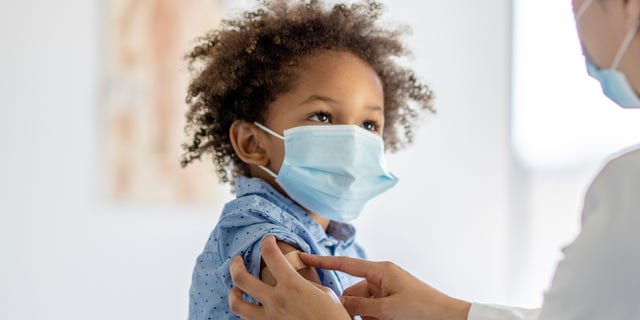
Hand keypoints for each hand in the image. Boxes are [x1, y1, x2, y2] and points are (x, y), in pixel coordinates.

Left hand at [228, 236, 349, 319]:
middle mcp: (276, 301)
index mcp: (292, 286)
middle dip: (235, 265)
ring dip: (233, 293)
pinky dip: (245, 312)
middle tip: (237, 260)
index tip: (268, 240)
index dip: (267, 242)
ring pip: (236, 304)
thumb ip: (305, 284)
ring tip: (236, 289)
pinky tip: (250, 308)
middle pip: (241, 278)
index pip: (270, 254)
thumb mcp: (325, 294)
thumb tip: (295, 280)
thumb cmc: (334, 318)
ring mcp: (269, 319)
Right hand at [301, 254, 471, 319]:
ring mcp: (386, 290)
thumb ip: (360, 306)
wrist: (448, 317)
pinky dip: (373, 319)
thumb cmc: (423, 307)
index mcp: (380, 270)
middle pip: (352, 291)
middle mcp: (381, 277)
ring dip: (365, 317)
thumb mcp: (387, 308)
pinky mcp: (390, 302)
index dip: (322, 262)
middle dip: (351, 308)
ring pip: (362, 305)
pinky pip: (372, 311)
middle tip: (365, 317)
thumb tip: (337, 303)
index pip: (344, 264)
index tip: (302, 257)